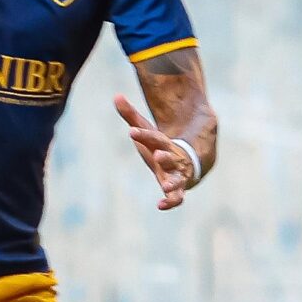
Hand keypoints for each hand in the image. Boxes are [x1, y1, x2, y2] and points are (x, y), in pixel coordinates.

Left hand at [114, 93, 197, 210]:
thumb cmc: (160, 145)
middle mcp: (173, 159)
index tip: (131, 131)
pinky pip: (178, 198)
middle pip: (170, 157)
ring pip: (177, 179)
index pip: (153, 137)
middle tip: (158, 155)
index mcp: (163, 143)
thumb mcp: (145, 130)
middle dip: (165, 156)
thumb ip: (131, 116)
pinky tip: (160, 205)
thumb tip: (116, 96)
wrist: (185, 161)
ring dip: (173, 183)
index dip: (142, 135)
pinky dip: (172, 202)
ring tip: (166, 186)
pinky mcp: (178, 189)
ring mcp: (177, 175)